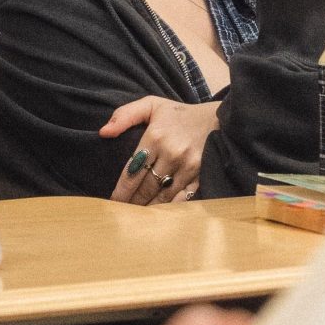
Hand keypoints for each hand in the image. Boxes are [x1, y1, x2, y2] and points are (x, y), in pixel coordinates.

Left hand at [102, 96, 222, 204]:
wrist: (221, 119)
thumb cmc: (180, 115)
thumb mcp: (152, 105)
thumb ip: (125, 115)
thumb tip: (103, 132)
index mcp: (155, 137)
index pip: (131, 173)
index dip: (120, 192)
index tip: (111, 202)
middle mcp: (171, 153)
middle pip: (145, 188)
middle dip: (131, 203)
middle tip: (121, 214)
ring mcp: (188, 167)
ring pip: (162, 197)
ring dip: (148, 209)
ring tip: (136, 218)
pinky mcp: (202, 176)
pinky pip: (182, 199)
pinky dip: (169, 209)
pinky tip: (160, 216)